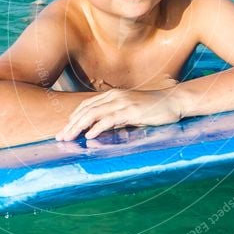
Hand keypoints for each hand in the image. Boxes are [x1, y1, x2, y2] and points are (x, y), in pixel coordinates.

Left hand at [55, 88, 184, 141]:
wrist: (174, 101)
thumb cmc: (153, 108)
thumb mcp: (131, 112)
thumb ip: (116, 118)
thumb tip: (100, 129)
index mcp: (112, 95)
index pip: (87, 106)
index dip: (74, 118)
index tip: (65, 130)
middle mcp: (114, 96)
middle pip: (86, 110)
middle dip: (71, 125)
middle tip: (60, 137)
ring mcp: (122, 103)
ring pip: (93, 114)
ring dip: (78, 127)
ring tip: (68, 138)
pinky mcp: (130, 111)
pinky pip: (109, 119)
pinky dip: (97, 127)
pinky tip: (88, 136)